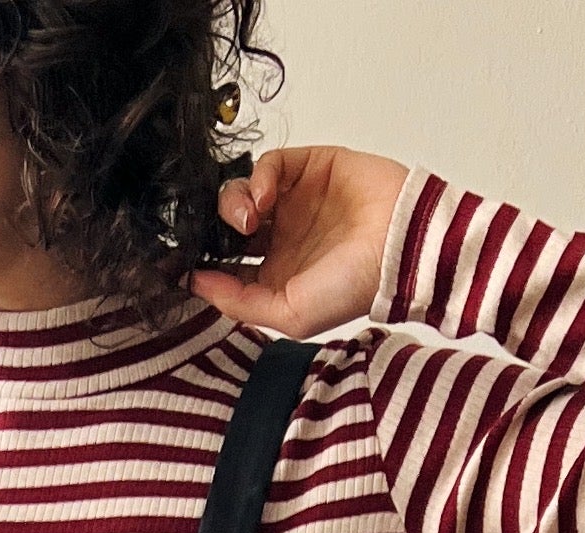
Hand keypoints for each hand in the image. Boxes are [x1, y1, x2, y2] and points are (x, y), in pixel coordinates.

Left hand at [189, 145, 410, 338]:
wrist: (399, 244)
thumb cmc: (353, 287)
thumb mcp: (289, 316)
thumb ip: (240, 303)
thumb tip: (197, 283)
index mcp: (276, 277)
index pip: (227, 266)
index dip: (204, 262)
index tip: (185, 263)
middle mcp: (282, 239)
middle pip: (228, 226)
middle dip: (215, 229)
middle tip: (226, 236)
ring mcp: (295, 201)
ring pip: (243, 191)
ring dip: (233, 201)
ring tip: (249, 217)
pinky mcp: (309, 167)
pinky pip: (269, 164)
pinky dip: (258, 176)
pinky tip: (264, 195)